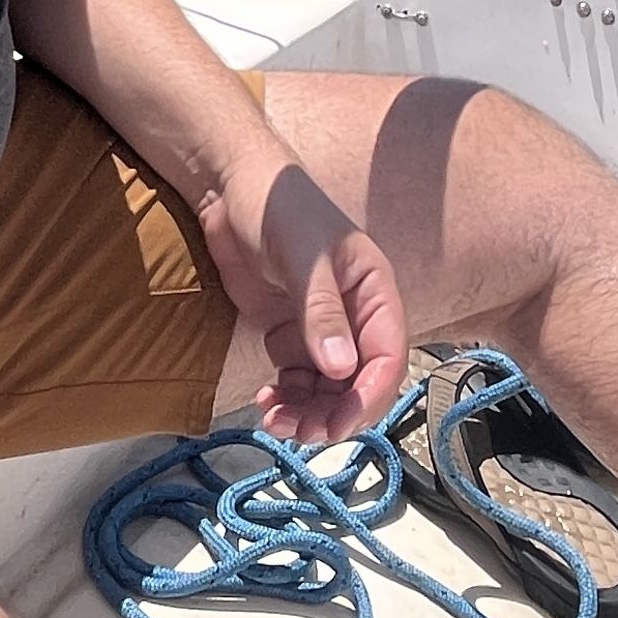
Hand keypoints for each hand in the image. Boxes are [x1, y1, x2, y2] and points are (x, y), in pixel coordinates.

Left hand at [201, 145, 409, 444]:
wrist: (229, 185)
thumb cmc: (276, 206)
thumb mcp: (302, 256)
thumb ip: (322, 312)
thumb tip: (342, 369)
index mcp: (375, 292)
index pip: (387, 358)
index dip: (367, 397)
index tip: (337, 425)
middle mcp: (356, 315)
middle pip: (359, 382)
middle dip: (333, 413)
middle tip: (297, 431)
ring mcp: (323, 326)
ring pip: (329, 389)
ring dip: (307, 412)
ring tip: (273, 419)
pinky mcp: (291, 331)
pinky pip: (299, 379)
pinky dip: (287, 397)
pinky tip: (265, 399)